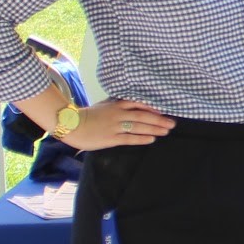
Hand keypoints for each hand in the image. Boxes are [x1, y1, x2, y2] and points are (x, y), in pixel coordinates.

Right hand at [60, 99, 174, 151]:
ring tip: (166, 131)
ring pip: (139, 126)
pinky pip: (130, 138)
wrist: (71, 124)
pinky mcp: (111, 138)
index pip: (138, 104)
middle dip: (159, 119)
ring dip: (154, 129)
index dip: (152, 107)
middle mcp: (117, 114)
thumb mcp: (103, 105)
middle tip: (172, 123)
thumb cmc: (88, 115)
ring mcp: (115, 126)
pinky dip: (142, 138)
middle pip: (143, 115)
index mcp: (116, 104)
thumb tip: (132, 105)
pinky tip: (152, 139)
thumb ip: (117, 105)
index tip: (164, 111)